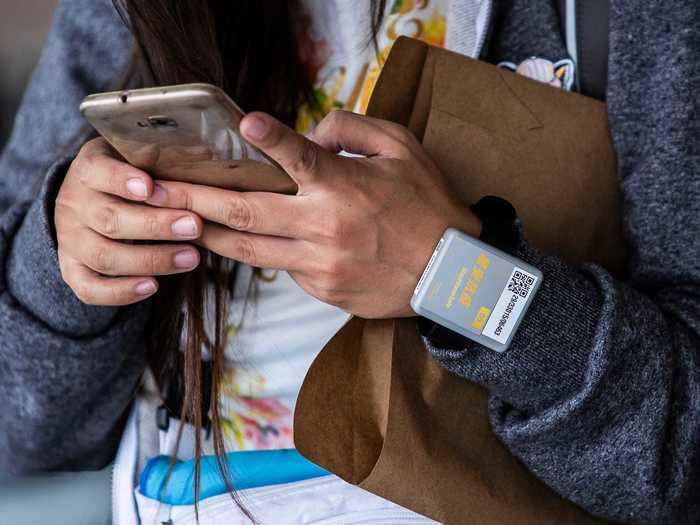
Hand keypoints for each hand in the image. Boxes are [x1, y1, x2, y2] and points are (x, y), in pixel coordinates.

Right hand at [55, 138, 202, 305]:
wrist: (94, 199)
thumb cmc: (133, 175)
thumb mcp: (141, 157)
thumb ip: (164, 160)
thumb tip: (207, 159)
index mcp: (89, 168)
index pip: (99, 172)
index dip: (122, 180)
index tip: (151, 187)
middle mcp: (74, 204)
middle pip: (109, 219)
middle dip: (156, 225)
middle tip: (195, 226)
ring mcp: (70, 239)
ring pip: (104, 256)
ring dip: (150, 260)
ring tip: (192, 258)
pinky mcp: (72, 269)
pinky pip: (89, 288)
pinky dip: (121, 292)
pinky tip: (153, 287)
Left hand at [147, 111, 480, 317]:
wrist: (453, 276)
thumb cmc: (430, 207)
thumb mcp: (403, 151)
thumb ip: (352, 130)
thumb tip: (309, 137)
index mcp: (345, 188)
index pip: (298, 158)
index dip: (269, 140)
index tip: (243, 124)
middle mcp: (324, 228)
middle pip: (244, 214)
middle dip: (194, 199)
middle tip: (158, 189)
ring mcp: (319, 264)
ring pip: (248, 250)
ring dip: (207, 233)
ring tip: (175, 220)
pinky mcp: (322, 290)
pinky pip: (282, 267)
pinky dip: (263, 251)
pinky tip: (247, 241)